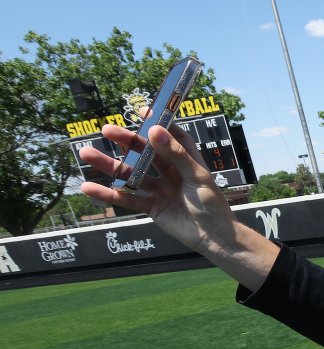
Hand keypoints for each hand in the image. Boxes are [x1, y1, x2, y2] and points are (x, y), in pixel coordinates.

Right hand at [80, 122, 234, 253]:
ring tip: (86, 154)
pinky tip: (89, 187)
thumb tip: (154, 130)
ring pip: (131, 174)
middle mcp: (172, 172)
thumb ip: (175, 154)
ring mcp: (160, 190)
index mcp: (187, 161)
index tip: (141, 111)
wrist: (213, 237)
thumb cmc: (212, 204)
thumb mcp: (196, 176)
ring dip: (109, 165)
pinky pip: (128, 199)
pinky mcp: (152, 207)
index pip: (172, 136)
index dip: (158, 124)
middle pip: (145, 153)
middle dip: (126, 142)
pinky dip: (109, 194)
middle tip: (106, 130)